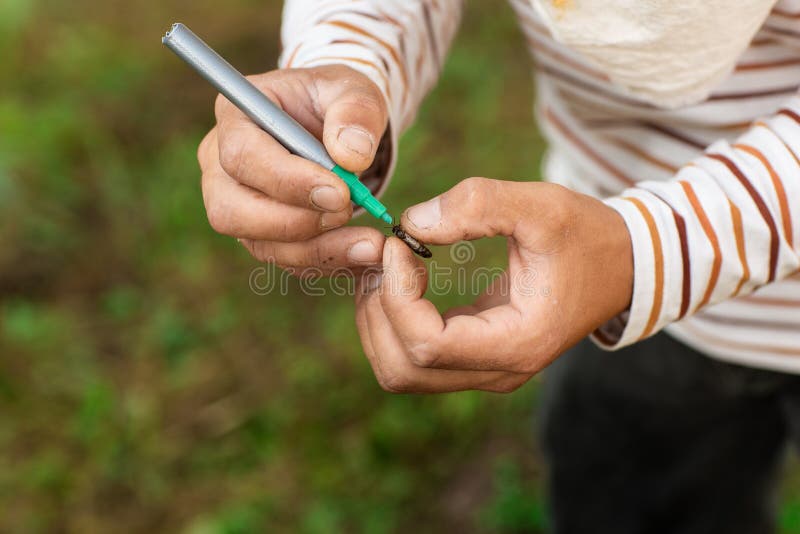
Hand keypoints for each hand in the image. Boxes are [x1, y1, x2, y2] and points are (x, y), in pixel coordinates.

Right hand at [197, 65, 388, 273]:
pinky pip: (285, 260)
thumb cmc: (338, 103)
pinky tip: (361, 251)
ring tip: (368, 242)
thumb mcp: (354, 91)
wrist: (339, 130)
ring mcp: (235, 205)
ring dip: (316, 249)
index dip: (287, 180)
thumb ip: (356, 111)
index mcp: (235, 116)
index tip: (340, 191)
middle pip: (231, 211)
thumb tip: (352, 156)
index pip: (241, 156)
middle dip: (294, 222)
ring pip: (259, 244)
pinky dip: (326, 260)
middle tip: (347, 211)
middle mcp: (221, 165)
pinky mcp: (259, 234)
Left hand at [354, 178, 632, 392]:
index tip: (398, 244)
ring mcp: (486, 369)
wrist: (623, 264)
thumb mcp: (542, 205)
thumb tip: (412, 223)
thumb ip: (478, 205)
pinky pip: (415, 356)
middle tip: (383, 256)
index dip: (397, 295)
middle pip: (402, 369)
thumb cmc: (587, 235)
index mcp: (517, 343)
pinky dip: (394, 320)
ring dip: (379, 320)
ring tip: (387, 265)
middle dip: (377, 312)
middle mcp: (499, 370)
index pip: (426, 345)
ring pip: (401, 370)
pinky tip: (401, 275)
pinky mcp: (476, 355)